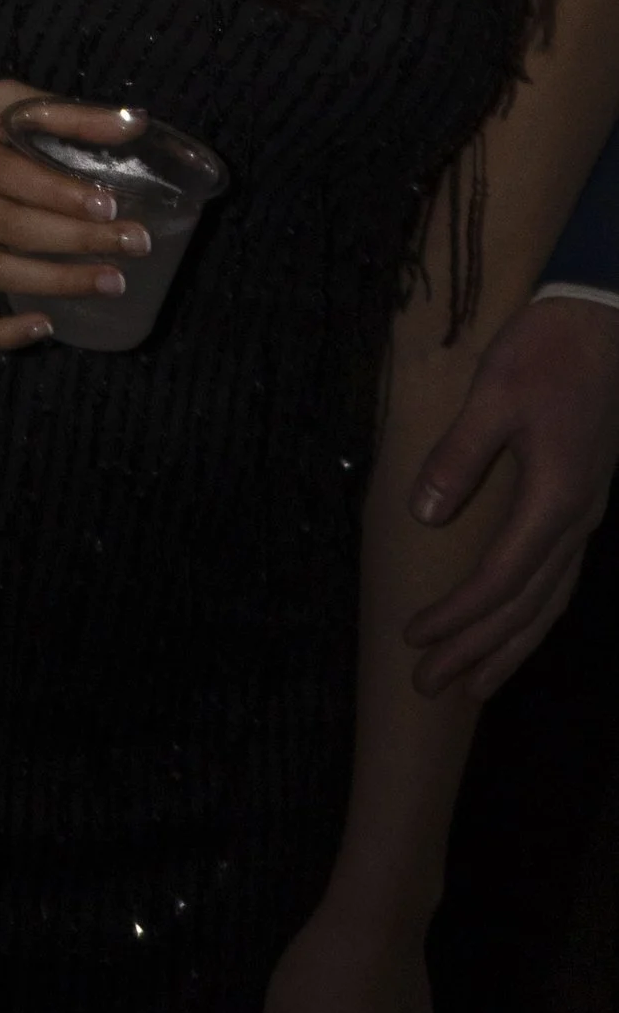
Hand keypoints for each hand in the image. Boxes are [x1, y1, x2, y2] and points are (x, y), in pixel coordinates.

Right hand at [0, 83, 155, 352]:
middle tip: (134, 244)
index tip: (109, 206)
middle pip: (12, 228)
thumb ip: (60, 113)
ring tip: (113, 281)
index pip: (10, 175)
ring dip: (59, 283)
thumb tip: (132, 124)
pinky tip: (45, 327)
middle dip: (79, 240)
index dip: (60, 194)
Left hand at [406, 291, 618, 696]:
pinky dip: (535, 613)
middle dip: (478, 651)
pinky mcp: (584, 501)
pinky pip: (560, 578)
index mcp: (555, 502)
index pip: (499, 581)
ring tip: (475, 686)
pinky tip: (516, 628)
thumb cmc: (546, 354)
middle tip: (431, 688)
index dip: (456, 616)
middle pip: (526, 607)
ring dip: (511, 645)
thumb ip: (460, 457)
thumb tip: (425, 515)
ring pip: (550, 601)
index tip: (412, 638)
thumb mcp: (493, 396)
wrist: (604, 324)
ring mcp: (586, 515)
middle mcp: (576, 522)